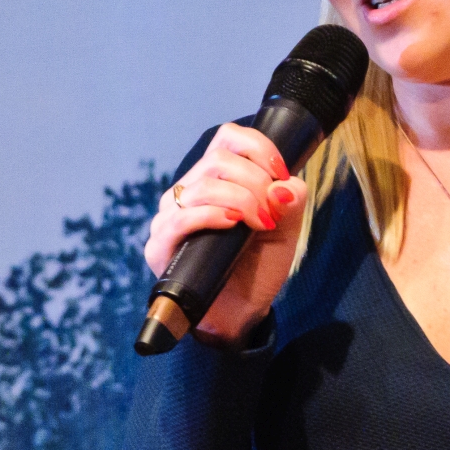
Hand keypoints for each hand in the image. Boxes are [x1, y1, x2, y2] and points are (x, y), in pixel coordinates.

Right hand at [145, 123, 308, 344]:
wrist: (242, 311)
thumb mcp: (286, 228)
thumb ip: (290, 201)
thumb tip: (283, 185)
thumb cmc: (258, 265)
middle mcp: (188, 192)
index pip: (227, 138)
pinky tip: (234, 224)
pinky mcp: (159, 246)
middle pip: (218, 159)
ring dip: (241, 199)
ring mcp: (169, 217)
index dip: (258, 148)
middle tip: (271, 211)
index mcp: (215, 178)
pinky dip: (212, 216)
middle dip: (255, 180)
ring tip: (261, 223)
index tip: (282, 173)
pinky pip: (181, 218)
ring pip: (202, 185)